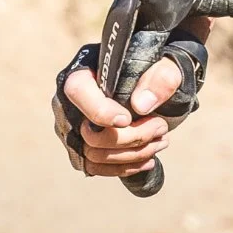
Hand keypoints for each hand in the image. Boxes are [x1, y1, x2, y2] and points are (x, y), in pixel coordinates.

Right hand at [52, 32, 206, 177]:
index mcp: (83, 71)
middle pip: (89, 133)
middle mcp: (69, 103)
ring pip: (93, 155)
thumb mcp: (163, 64)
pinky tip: (148, 160)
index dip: (100, 110)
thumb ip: (160, 76)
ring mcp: (72, 129)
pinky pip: (95, 167)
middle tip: (162, 129)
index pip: (78, 91)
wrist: (149, 81)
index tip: (128, 119)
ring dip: (131, 155)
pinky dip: (123, 167)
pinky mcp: (80, 149)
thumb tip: (142, 105)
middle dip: (130, 137)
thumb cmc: (153, 67)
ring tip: (162, 142)